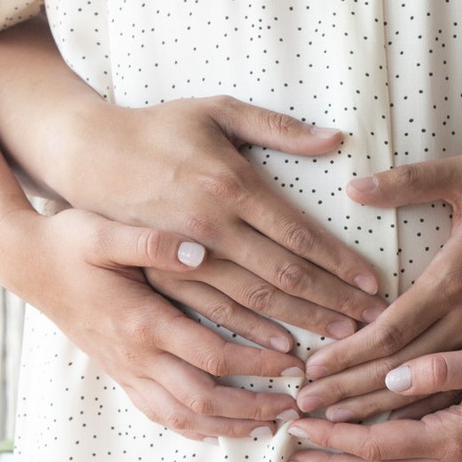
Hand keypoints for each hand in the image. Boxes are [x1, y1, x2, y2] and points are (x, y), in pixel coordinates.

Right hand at [0, 206, 305, 440]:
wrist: (26, 265)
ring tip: (265, 428)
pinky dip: (191, 428)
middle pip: (203, 400)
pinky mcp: (118, 373)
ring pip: (181, 417)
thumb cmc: (67, 244)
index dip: (257, 364)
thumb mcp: (103, 232)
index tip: (294, 362)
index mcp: (142, 321)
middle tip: (292, 407)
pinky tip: (215, 431)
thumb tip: (200, 250)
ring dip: (227, 427)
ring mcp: (125, 370)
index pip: (213, 355)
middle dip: (252, 409)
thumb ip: (151, 243)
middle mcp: (135, 355)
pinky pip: (157, 414)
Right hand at [50, 94, 385, 338]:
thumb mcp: (215, 110)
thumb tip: (335, 138)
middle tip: (372, 323)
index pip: (299, 236)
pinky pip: (213, 315)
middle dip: (333, 302)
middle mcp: (212, 229)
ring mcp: (186, 259)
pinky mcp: (165, 277)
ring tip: (339, 340)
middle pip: (284, 277)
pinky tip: (280, 351)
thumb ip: (277, 126)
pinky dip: (249, 336)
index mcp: (230, 186)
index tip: (373, 284)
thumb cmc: (157, 129)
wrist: (87, 157)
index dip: (340, 263)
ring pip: (253, 304)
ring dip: (300, 324)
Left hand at [295, 153, 461, 417]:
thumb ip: (410, 181)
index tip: (310, 369)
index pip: (388, 332)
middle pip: (398, 372)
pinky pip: (459, 395)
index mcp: (456, 280)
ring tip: (334, 426)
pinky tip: (394, 428)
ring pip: (426, 393)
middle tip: (304, 406)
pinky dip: (423, 413)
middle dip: (347, 392)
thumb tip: (353, 187)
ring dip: (377, 412)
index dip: (345, 354)